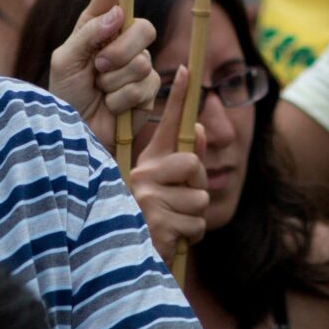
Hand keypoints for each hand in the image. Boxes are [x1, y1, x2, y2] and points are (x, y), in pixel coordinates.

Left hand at [46, 0, 158, 148]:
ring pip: (143, 60)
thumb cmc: (64, 94)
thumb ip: (89, 34)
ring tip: (100, 90)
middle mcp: (119, 39)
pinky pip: (146, 86)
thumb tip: (119, 13)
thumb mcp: (66, 59)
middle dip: (120, 51)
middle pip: (142, 27)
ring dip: (116, 81)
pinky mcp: (146, 90)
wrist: (75, 131)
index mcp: (96, 24)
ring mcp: (135, 64)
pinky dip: (124, 99)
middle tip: (98, 68)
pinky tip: (112, 106)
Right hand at [125, 67, 208, 261]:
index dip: (179, 97)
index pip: (167, 124)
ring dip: (194, 217)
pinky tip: (173, 238)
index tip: (189, 69)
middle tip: (182, 202)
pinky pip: (197, 224)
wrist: (126, 259)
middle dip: (198, 186)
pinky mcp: (157, 223)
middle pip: (193, 164)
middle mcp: (143, 173)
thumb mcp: (168, 188)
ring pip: (199, 199)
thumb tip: (202, 128)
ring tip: (174, 224)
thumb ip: (186, 161)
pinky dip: (191, 236)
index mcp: (147, 162)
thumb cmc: (154, 220)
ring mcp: (148, 197)